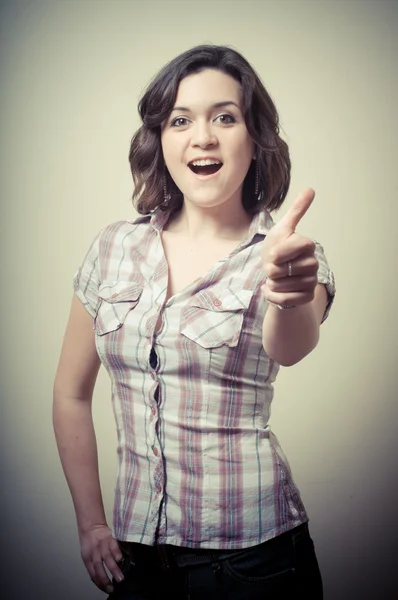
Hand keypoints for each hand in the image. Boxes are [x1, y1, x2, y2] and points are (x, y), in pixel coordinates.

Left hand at [80, 524, 123, 593]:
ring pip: (108, 559)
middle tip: (113, 587)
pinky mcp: (110, 539)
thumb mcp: (87, 555)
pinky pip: (114, 547)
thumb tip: (102, 580)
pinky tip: (121, 561)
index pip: (92, 574)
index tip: (107, 589)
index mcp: (87, 559)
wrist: (92, 526)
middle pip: (99, 568)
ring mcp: (102, 545)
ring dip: (114, 569)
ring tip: (120, 578)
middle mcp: (94, 553)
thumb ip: (93, 566)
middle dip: (106, 579)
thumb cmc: (90, 543)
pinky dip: (118, 554)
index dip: (100, 583)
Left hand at [261, 188, 318, 306]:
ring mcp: (311, 281)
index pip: (292, 248)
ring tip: (274, 278)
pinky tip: (273, 290)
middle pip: (283, 269)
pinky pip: (285, 300)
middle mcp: (313, 263)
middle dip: (271, 270)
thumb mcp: (282, 229)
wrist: (276, 275)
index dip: (278, 252)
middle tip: (273, 267)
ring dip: (271, 283)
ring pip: (283, 285)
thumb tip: (311, 189)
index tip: (273, 253)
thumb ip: (296, 211)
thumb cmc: (278, 249)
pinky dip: (274, 296)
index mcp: (307, 245)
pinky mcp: (306, 297)